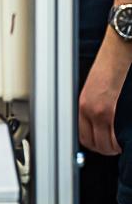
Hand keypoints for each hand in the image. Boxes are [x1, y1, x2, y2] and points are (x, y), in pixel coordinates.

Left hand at [78, 28, 131, 154]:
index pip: (81, 135)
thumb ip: (93, 106)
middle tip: (112, 148)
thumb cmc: (108, 67)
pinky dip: (118, 143)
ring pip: (104, 144)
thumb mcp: (93, 88)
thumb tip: (96, 121)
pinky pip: (113, 138)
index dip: (92, 144)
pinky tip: (123, 141)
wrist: (116, 53)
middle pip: (91, 143)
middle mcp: (86, 109)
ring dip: (112, 148)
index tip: (100, 145)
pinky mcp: (109, 110)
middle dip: (103, 149)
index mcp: (82, 104)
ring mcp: (98, 111)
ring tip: (119, 145)